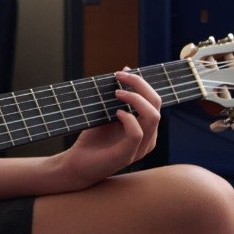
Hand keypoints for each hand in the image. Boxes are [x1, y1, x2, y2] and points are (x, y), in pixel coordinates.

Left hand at [54, 68, 161, 190]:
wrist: (77, 164)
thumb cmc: (92, 138)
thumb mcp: (105, 113)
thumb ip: (117, 97)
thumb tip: (125, 70)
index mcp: (146, 128)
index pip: (155, 101)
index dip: (142, 83)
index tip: (122, 72)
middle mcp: (148, 138)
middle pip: (156, 105)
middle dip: (140, 85)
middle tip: (118, 76)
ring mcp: (139, 148)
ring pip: (152, 117)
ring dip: (135, 99)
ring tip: (116, 93)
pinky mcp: (127, 155)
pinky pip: (137, 134)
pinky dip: (129, 119)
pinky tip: (116, 113)